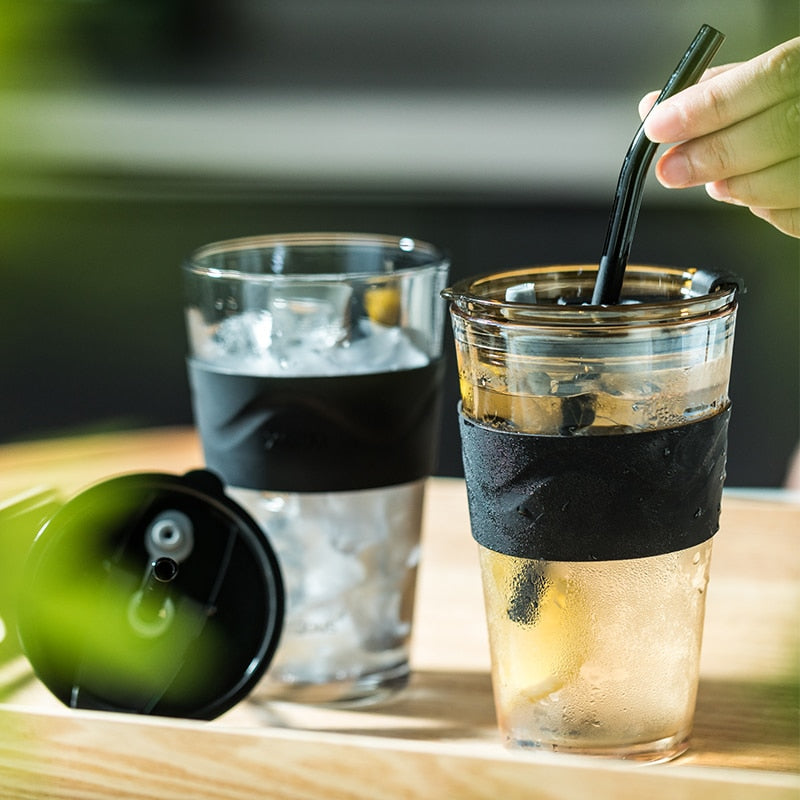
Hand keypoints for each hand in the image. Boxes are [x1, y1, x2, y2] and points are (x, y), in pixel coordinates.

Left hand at [639, 36, 799, 237]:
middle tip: (672, 169)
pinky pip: (797, 215)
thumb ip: (717, 91)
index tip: (660, 126)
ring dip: (739, 187)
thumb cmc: (796, 99)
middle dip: (714, 154)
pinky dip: (767, 209)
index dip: (709, 106)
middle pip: (779, 132)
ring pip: (789, 180)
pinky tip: (755, 194)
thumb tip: (654, 108)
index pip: (769, 78)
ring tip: (716, 184)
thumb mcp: (768, 78)